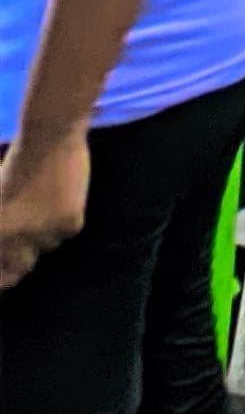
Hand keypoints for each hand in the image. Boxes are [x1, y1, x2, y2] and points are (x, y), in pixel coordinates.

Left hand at [0, 127, 89, 288]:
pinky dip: (64, 222)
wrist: (49, 136)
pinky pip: (66, 233)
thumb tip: (5, 238)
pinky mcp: (69, 223)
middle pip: (20, 269)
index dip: (1, 277)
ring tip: (42, 211)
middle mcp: (13, 237)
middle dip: (19, 265)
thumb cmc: (16, 160)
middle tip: (22, 252)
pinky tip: (60, 201)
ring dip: (43, 236)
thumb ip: (2, 223)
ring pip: (46, 247)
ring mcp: (42, 232)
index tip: (4, 276)